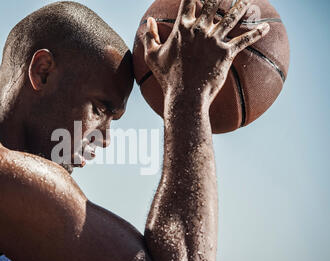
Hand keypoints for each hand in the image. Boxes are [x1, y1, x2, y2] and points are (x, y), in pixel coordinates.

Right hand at [143, 0, 269, 108]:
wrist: (184, 97)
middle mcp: (199, 30)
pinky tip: (267, 27)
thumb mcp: (152, 57)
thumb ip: (150, 37)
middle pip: (213, 3)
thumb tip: (147, 22)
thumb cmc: (167, 78)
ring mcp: (214, 41)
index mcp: (182, 28)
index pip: (189, 1)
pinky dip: (257, 33)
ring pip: (232, 17)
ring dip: (242, 6)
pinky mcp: (226, 53)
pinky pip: (245, 40)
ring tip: (248, 0)